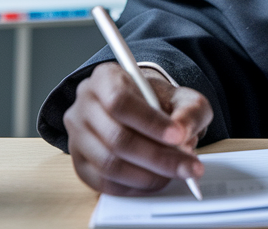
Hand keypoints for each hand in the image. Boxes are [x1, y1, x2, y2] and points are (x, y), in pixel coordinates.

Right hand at [64, 61, 213, 194]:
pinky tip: (157, 180)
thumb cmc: (158, 102)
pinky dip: (135, 187)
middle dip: (158, 157)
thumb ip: (189, 111)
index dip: (150, 122)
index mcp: (105, 79)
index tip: (179, 136)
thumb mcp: (183, 97)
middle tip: (188, 166)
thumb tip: (183, 134)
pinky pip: (105, 184)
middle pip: (115, 138)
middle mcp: (84, 106)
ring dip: (148, 175)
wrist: (142, 110)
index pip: (119, 101)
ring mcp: (77, 137)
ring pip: (109, 165)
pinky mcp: (80, 164)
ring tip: (175, 173)